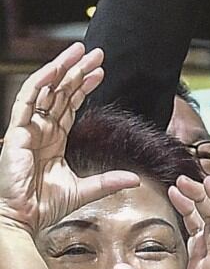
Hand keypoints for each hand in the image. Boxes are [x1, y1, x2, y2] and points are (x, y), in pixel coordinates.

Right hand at [0, 43, 138, 233]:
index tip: (102, 73)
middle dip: (78, 70)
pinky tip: (56, 69)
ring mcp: (26, 128)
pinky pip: (27, 100)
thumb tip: (135, 179)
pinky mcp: (16, 132)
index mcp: (52, 140)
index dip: (84, 87)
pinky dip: (41, 83)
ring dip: (62, 68)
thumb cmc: (44, 205)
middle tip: (97, 52)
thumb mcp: (84, 190)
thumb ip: (108, 181)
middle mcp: (39, 130)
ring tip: (80, 51)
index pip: (69, 105)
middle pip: (59, 91)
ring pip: (45, 89)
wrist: (23, 217)